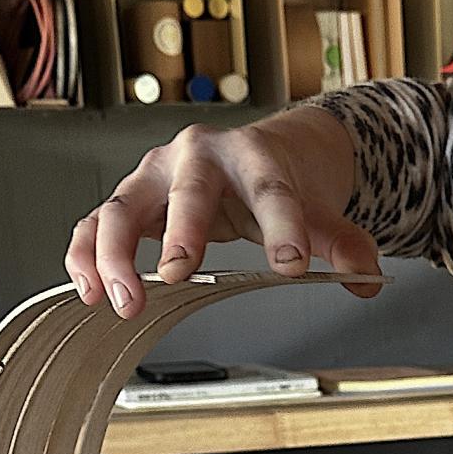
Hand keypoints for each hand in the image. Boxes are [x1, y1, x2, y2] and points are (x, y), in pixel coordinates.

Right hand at [66, 108, 382, 317]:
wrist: (259, 153)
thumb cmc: (284, 179)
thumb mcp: (321, 208)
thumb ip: (343, 244)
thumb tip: (367, 280)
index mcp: (253, 155)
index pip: (270, 189)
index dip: (282, 225)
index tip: (289, 262)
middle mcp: (196, 158)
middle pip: (184, 191)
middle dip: (180, 232)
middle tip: (177, 274)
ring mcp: (156, 178)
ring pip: (122, 207)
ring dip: (114, 254)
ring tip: (123, 300)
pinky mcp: (131, 202)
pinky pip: (94, 224)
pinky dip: (85, 256)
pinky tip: (88, 291)